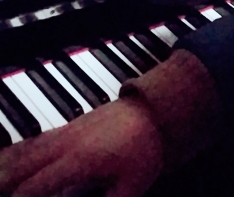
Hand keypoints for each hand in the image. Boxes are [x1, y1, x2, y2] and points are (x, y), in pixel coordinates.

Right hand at [0, 97, 163, 196]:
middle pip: (24, 163)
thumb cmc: (145, 148)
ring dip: (11, 163)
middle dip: (8, 180)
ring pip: (29, 147)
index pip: (37, 186)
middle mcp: (67, 143)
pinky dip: (22, 149)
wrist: (156, 107)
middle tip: (1, 188)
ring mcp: (68, 130)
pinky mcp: (73, 124)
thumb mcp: (132, 186)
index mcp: (78, 160)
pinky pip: (38, 138)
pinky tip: (16, 156)